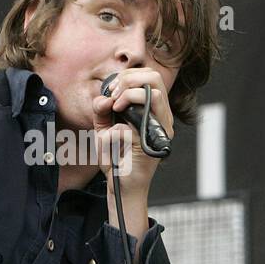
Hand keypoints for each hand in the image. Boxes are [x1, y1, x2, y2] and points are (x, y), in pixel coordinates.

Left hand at [92, 69, 174, 200]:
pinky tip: (108, 143)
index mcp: (154, 111)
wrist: (120, 186)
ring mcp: (159, 132)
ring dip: (126, 97)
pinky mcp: (150, 147)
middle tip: (113, 98)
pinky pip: (128, 128)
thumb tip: (104, 98)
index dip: (128, 77)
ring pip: (152, 96)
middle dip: (128, 81)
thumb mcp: (103, 127)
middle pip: (155, 79)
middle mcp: (162, 119)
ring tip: (114, 110)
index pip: (150, 77)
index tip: (112, 93)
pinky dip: (111, 133)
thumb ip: (101, 109)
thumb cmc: (116, 157)